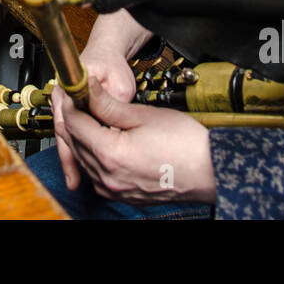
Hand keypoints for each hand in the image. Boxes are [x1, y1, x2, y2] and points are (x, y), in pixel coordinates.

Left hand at [53, 77, 215, 204]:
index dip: (74, 103)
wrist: (210, 171)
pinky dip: (96, 156)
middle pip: (75, 143)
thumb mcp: (143, 114)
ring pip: (85, 159)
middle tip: (86, 100)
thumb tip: (89, 89)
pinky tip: (108, 141)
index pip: (74, 124)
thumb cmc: (185, 144)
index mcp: (110, 154)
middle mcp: (107, 177)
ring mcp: (113, 190)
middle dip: (77, 120)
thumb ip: (109, 105)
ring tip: (99, 118)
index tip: (79, 90)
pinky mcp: (122, 195)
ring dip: (85, 138)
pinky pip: (98, 173)